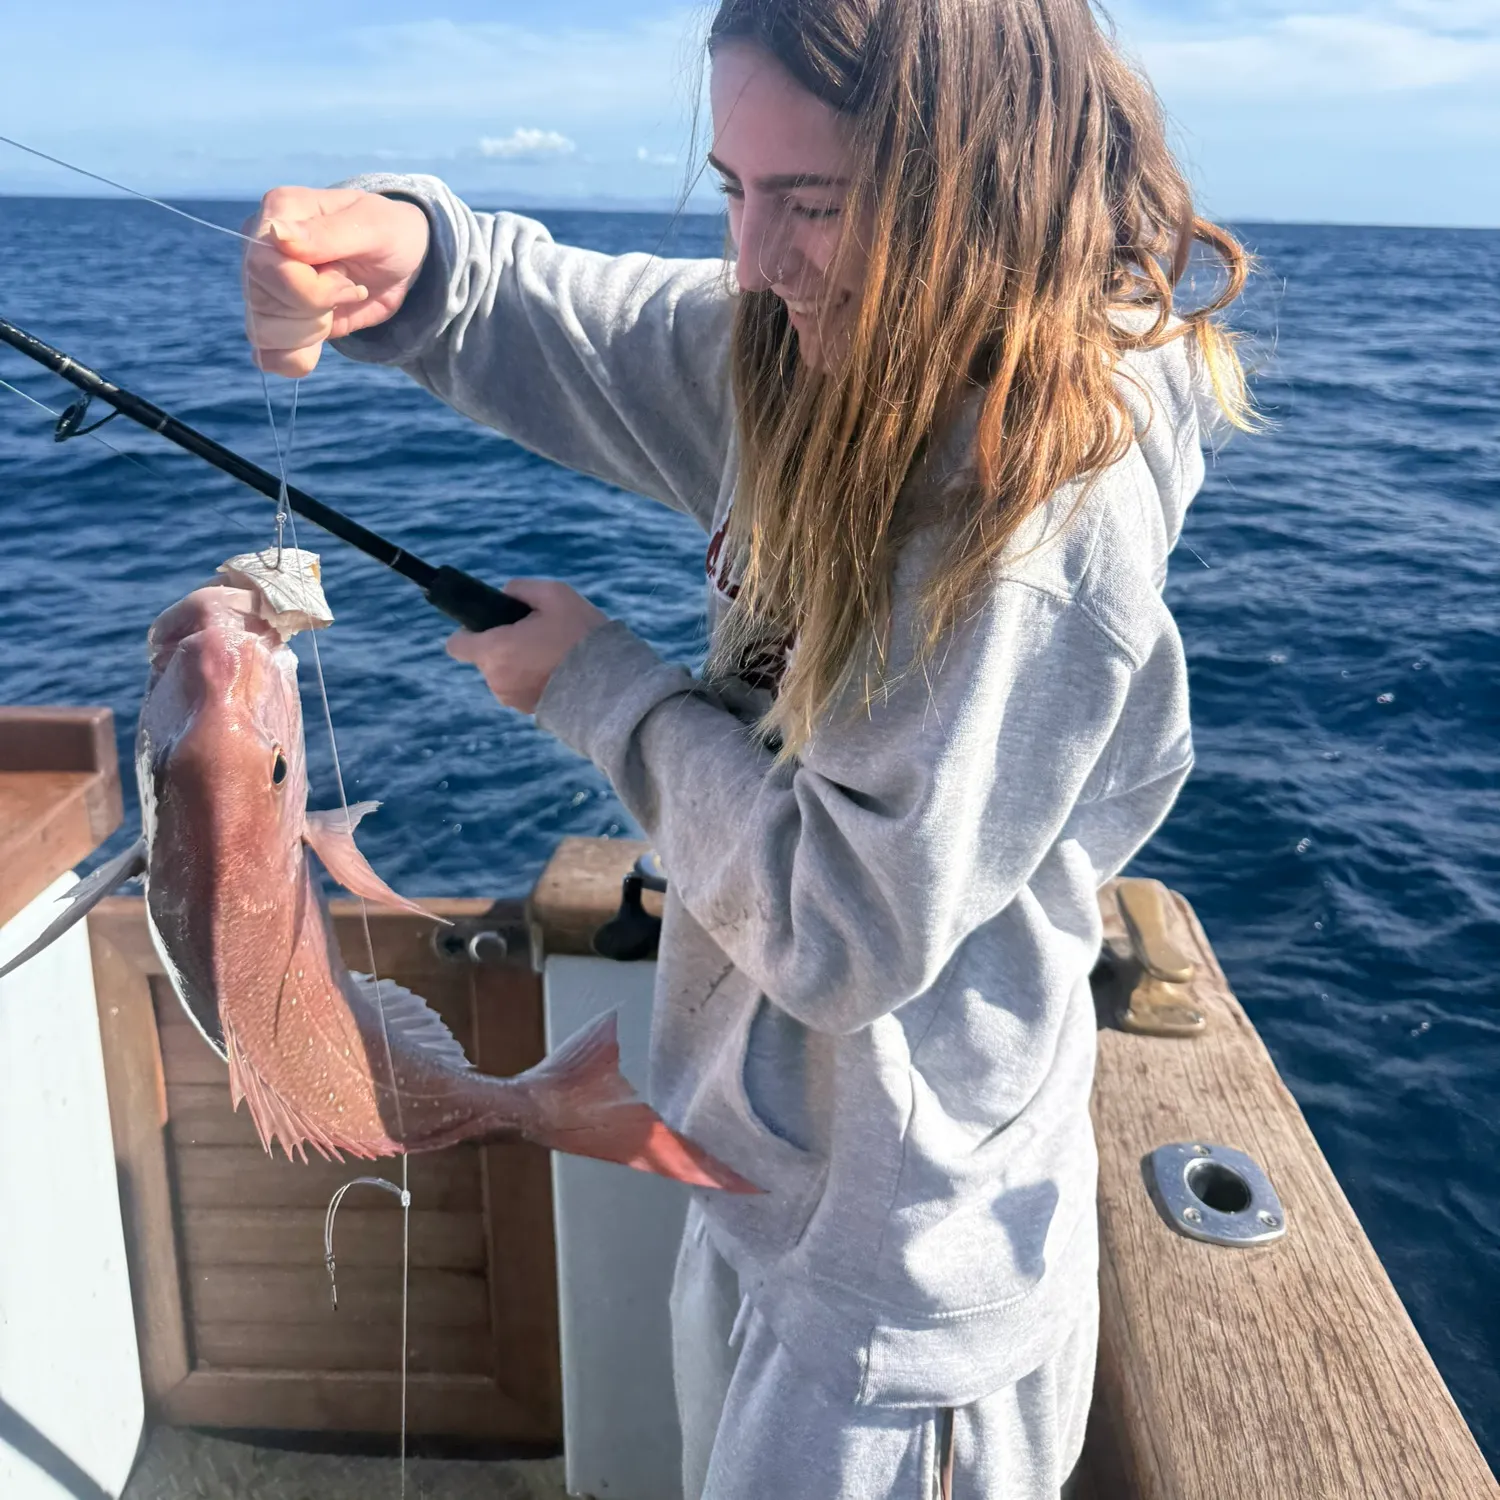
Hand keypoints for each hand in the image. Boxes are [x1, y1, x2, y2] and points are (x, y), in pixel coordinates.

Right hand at [242, 186, 431, 376]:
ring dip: (310, 333)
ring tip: (336, 305)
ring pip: (263, 332)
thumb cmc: (388, 233)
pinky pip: (267, 355)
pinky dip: (295, 360)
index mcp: (279, 211)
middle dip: (315, 311)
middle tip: (348, 289)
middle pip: (262, 303)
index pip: (264, 266)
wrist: (400, 260)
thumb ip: (326, 234)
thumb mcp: (373, 228)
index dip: (310, 290)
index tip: (349, 282)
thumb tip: (276, 233)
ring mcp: (264, 285)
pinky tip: (317, 347)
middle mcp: (261, 247)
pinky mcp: (277, 319)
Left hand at [445, 579, 608, 714]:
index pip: (457, 645)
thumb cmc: (581, 637)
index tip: (490, 624)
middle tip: (537, 634)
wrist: (612, 687)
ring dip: (519, 663)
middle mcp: (497, 680)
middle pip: (486, 657)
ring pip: (505, 674)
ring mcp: (513, 700)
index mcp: (495, 651)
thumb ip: (520, 589)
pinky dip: (533, 680)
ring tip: (553, 654)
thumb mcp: (555, 594)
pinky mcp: (530, 713)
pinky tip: (560, 671)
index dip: (469, 631)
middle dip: (504, 644)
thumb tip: (506, 594)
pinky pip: (522, 689)